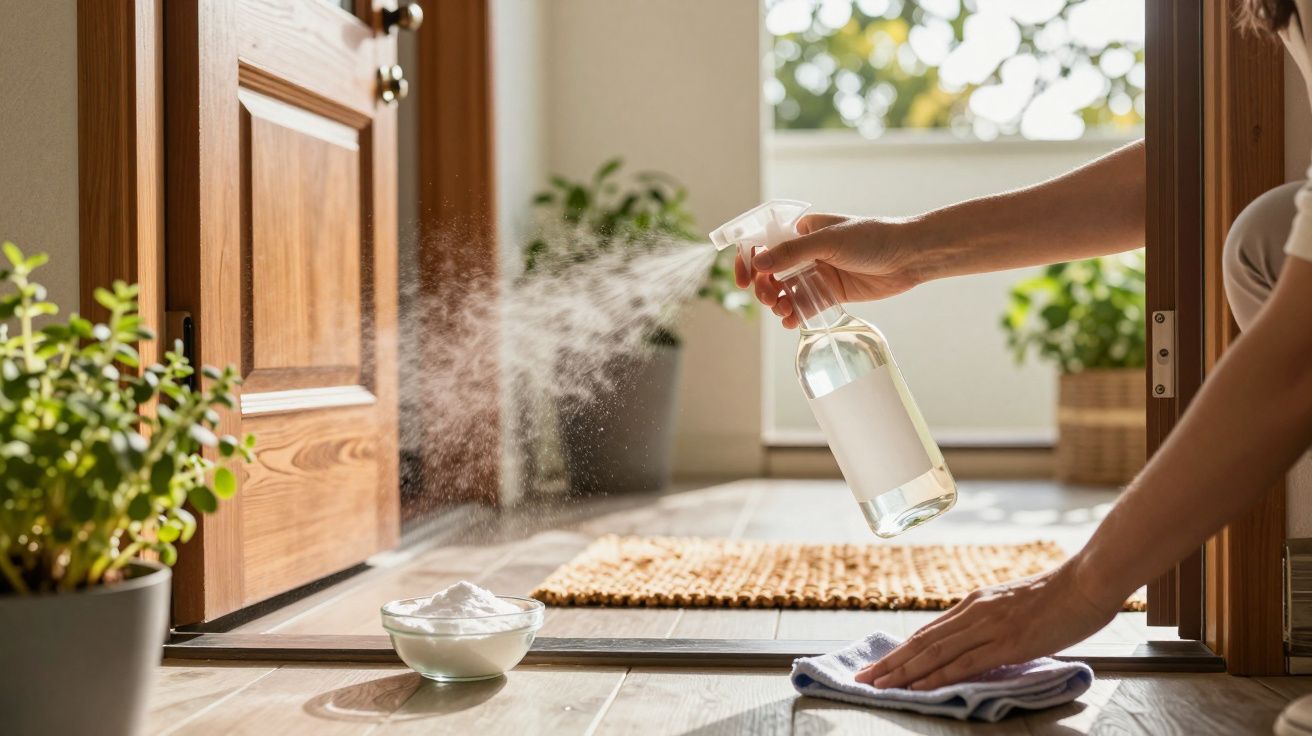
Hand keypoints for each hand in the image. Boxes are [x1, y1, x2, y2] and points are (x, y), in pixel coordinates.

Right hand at [733, 213, 922, 328]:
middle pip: (770, 272)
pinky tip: (791, 322)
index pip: (764, 243)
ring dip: (777, 302)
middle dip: (763, 287)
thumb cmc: (872, 238)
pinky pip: (804, 306)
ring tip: (781, 310)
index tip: (743, 278)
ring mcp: (817, 274)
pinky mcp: (830, 294)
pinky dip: (794, 315)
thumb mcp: (829, 241)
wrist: (908, 257)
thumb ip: (792, 252)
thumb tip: (758, 262)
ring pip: (785, 291)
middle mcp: (806, 252)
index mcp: (802, 231)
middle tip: (769, 298)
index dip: (748, 259)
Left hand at [853, 563, 1119, 690]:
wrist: (1087, 582)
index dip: (902, 650)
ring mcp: (989, 627)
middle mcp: (974, 612)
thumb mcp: (1014, 605)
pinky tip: (919, 686)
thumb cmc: (1060, 595)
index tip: (881, 664)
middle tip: (863, 678)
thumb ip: (992, 621)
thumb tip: (977, 640)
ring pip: (935, 653)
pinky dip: (937, 676)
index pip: (929, 632)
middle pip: (922, 642)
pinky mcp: (1007, 643)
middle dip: (890, 663)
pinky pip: (964, 663)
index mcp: (974, 603)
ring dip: (903, 672)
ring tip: (880, 686)